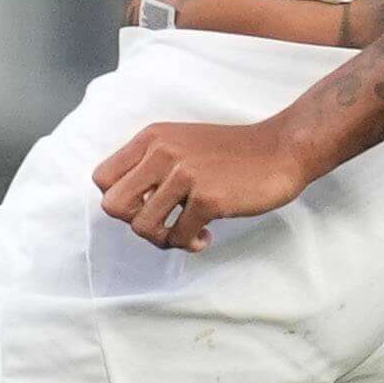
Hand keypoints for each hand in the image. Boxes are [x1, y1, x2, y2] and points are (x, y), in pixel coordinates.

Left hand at [91, 117, 313, 251]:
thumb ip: (149, 166)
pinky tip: (205, 235)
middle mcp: (162, 152)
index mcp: (151, 139)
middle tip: (162, 222)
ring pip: (142, 227)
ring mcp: (185, 175)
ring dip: (163, 239)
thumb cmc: (231, 154)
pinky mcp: (208, 198)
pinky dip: (189, 243)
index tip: (147, 203)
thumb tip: (126, 208)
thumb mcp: (180, 143)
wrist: (282, 148)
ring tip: (185, 232)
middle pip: (113, 206)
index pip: (102, 179)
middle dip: (135, 223)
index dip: (120, 199)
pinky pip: (178, 237)